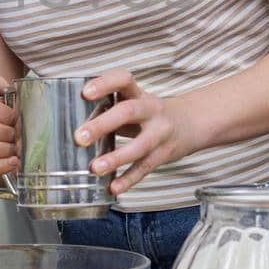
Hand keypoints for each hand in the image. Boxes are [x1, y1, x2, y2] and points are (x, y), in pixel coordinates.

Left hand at [74, 69, 195, 195]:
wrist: (190, 123)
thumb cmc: (148, 113)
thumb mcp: (132, 104)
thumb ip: (107, 113)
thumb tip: (79, 130)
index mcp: (138, 93)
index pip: (123, 80)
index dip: (104, 84)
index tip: (85, 93)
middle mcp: (151, 110)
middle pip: (128, 112)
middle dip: (102, 125)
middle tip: (78, 138)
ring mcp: (160, 133)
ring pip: (139, 146)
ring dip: (115, 158)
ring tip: (94, 168)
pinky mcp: (163, 154)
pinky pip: (145, 168)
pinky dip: (128, 180)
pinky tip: (113, 188)